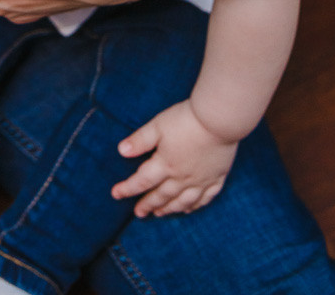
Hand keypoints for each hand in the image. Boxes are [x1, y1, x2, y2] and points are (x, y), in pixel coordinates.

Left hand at [111, 100, 237, 215]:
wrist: (219, 120)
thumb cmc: (186, 120)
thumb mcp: (158, 125)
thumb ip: (140, 140)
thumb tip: (121, 151)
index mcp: (165, 164)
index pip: (142, 181)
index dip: (127, 188)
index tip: (116, 194)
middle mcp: (182, 177)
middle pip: (162, 195)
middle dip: (148, 204)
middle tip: (139, 213)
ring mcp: (201, 180)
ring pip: (182, 201)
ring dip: (169, 208)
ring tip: (160, 214)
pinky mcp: (216, 177)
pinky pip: (205, 198)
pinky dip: (195, 206)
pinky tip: (189, 209)